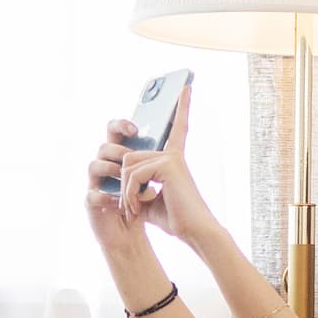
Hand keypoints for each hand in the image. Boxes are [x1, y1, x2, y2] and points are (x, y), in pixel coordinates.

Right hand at [81, 123, 152, 252]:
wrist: (131, 235)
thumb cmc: (143, 205)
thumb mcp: (154, 181)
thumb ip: (157, 163)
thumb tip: (171, 145)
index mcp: (120, 158)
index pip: (116, 133)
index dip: (122, 125)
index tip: (136, 128)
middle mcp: (105, 167)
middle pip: (104, 146)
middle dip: (118, 149)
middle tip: (130, 157)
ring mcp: (95, 184)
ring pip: (94, 165)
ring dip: (111, 170)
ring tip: (127, 181)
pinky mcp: (90, 203)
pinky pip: (92, 194)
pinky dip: (107, 197)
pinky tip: (120, 203)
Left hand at [96, 85, 223, 244]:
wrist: (194, 231)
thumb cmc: (175, 218)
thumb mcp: (148, 199)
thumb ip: (136, 183)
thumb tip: (122, 174)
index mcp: (173, 160)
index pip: (177, 129)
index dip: (182, 108)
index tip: (186, 87)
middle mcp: (173, 154)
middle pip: (130, 156)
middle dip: (124, 184)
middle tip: (131, 208)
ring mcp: (171, 157)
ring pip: (128, 166)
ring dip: (126, 192)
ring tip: (135, 210)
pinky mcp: (168, 165)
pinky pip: (134, 174)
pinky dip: (130, 194)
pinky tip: (138, 207)